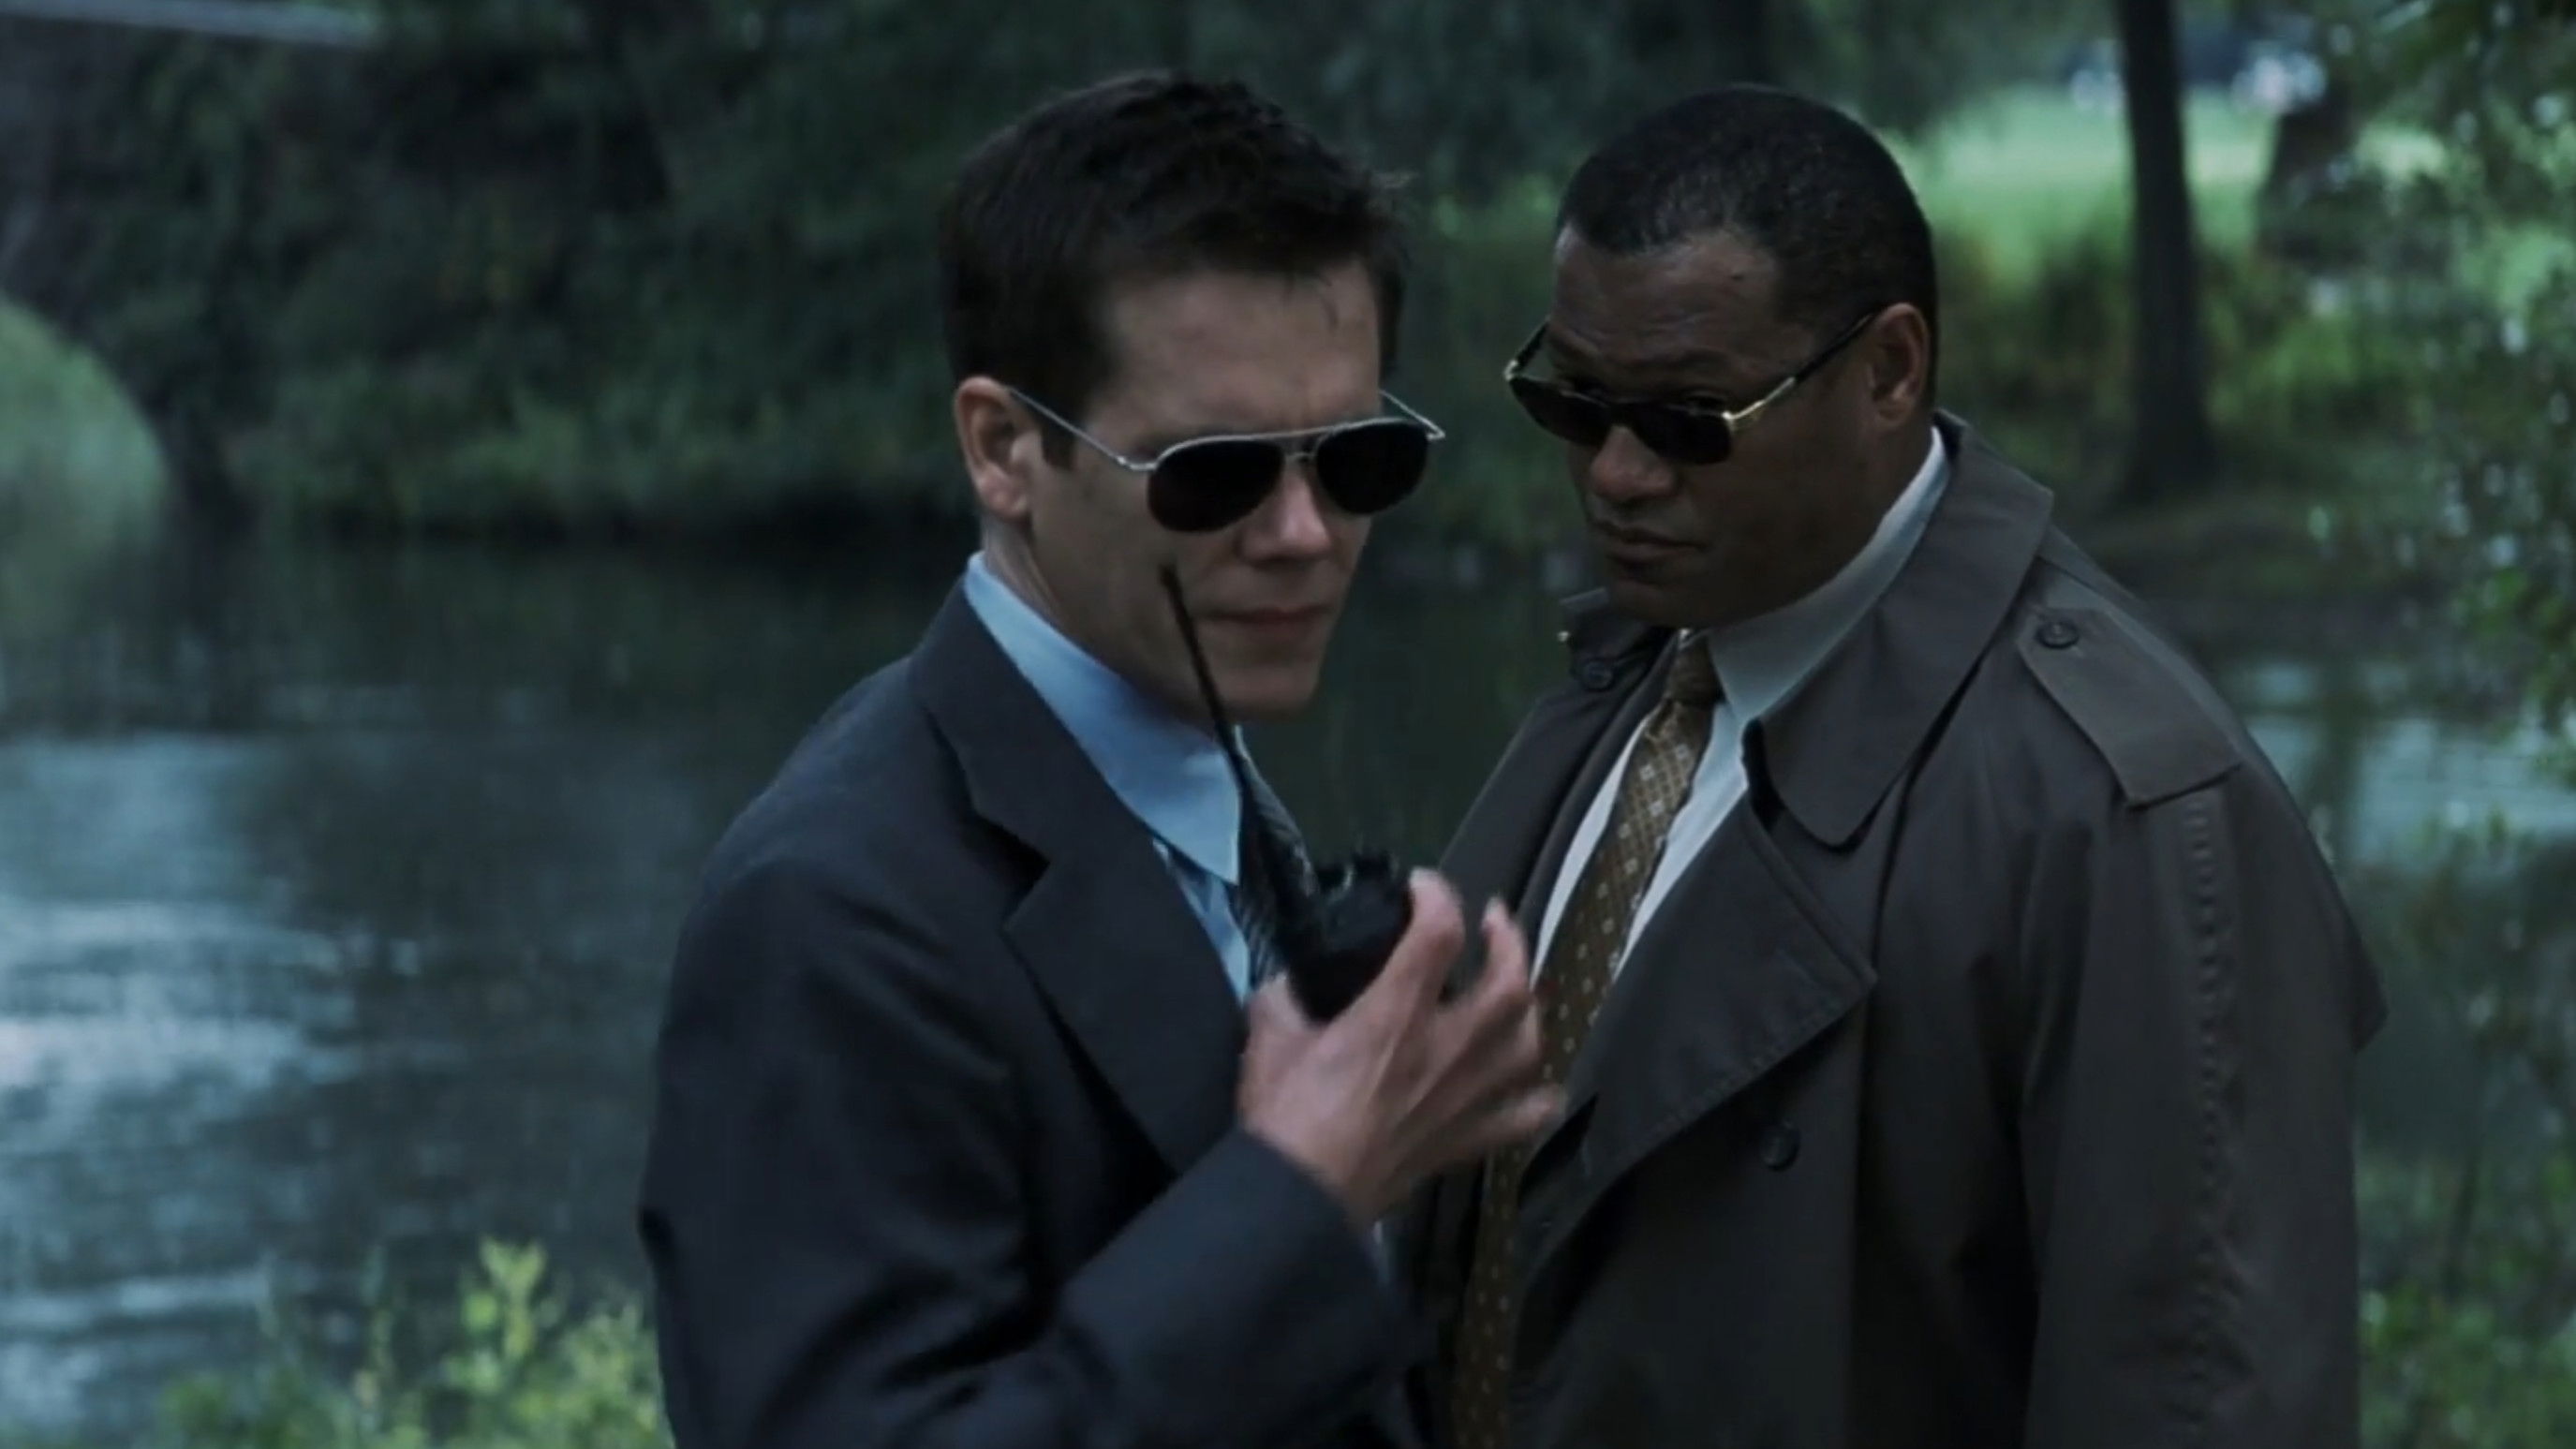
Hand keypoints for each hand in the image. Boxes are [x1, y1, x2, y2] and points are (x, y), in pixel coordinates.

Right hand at [1239, 871, 1557, 1224]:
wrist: (1301, 1195)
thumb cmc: (1285, 1114)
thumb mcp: (1268, 1036)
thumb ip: (1284, 997)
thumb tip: (1290, 983)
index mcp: (1396, 1014)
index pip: (1438, 931)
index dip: (1436, 894)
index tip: (1421, 886)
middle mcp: (1446, 1049)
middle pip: (1511, 983)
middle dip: (1510, 941)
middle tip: (1493, 922)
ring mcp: (1466, 1096)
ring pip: (1528, 1042)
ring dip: (1528, 1007)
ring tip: (1514, 990)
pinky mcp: (1468, 1140)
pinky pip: (1526, 1116)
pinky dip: (1540, 1095)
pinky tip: (1535, 1081)